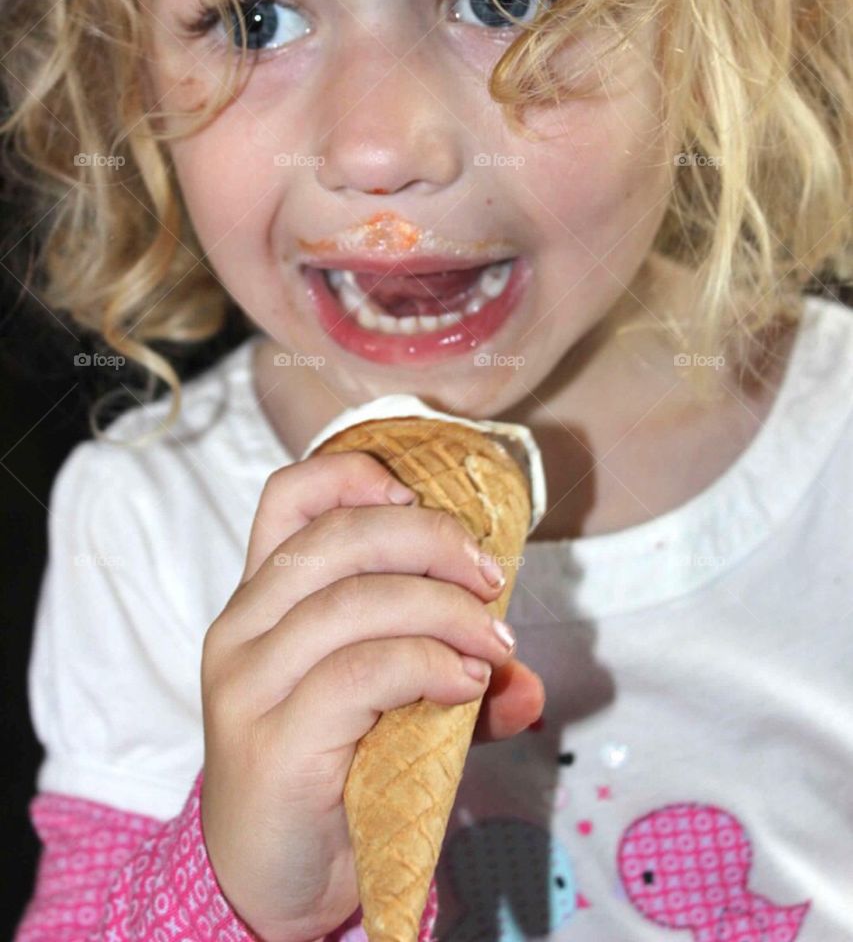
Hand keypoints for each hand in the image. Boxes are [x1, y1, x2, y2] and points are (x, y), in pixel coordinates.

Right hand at [199, 450, 540, 941]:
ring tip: (494, 644)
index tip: (419, 498)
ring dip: (444, 610)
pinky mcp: (271, 742)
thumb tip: (530, 682)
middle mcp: (242, 628)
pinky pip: (361, 672)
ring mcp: (248, 685)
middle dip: (430, 541)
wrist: (270, 883)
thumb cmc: (331, 775)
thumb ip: (452, 676)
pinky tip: (464, 683)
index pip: (288, 498)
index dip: (355, 475)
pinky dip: (428, 664)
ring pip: (352, 602)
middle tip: (491, 576)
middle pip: (336, 538)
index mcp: (262, 599)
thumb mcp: (392, 708)